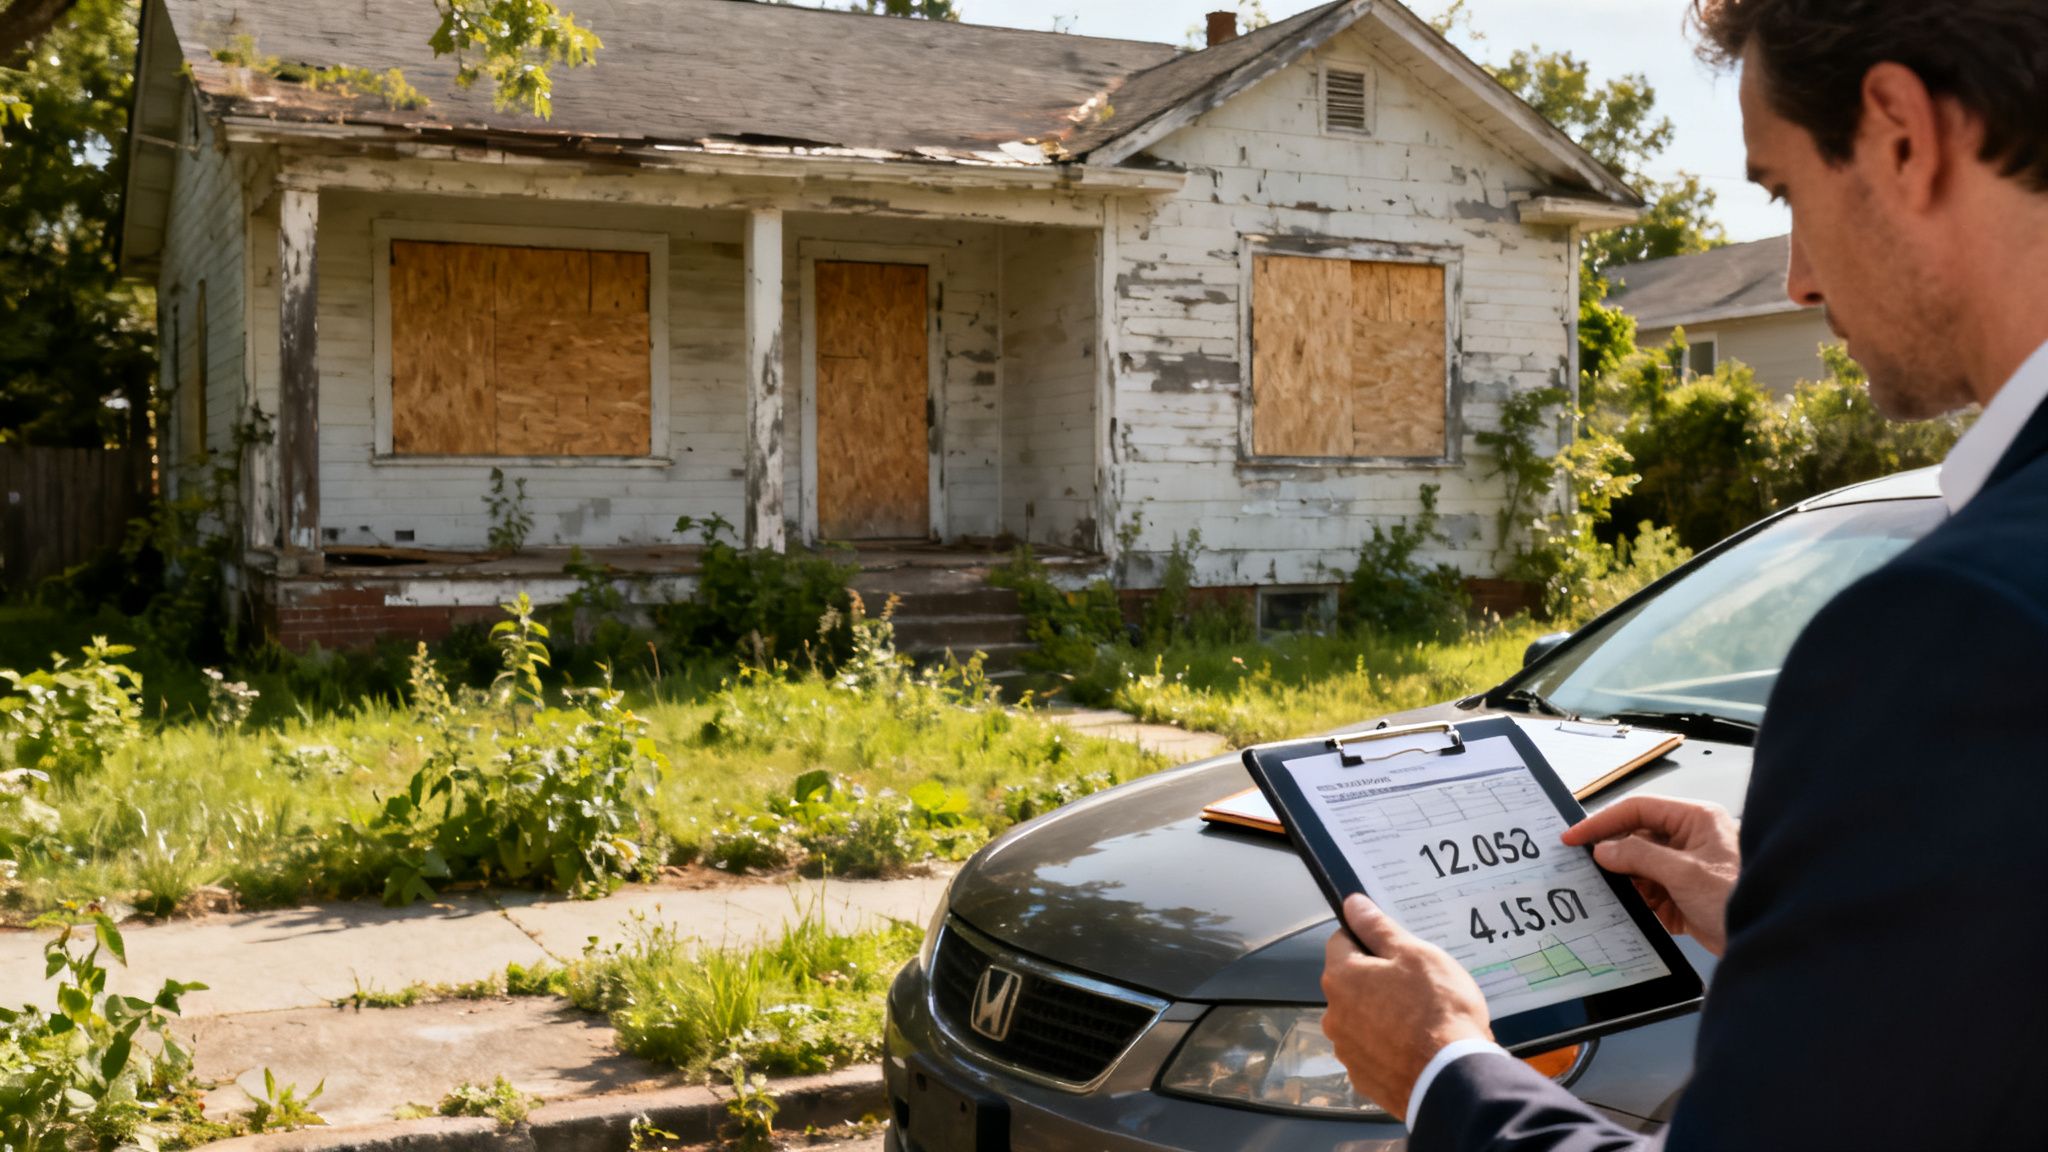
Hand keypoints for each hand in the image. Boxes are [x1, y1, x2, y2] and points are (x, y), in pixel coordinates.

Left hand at [1320, 894, 1491, 1123]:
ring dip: (1383, 1014)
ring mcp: (1347, 1049)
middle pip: (1352, 982)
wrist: (1453, 1078)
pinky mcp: (1364, 1077)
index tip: (1396, 948)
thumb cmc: (1437, 1011)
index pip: (1342, 940)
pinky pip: (1374, 1050)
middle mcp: (1334, 1014)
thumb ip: (1379, 928)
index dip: (1370, 938)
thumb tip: (1353, 905)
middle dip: (1378, 979)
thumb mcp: (1414, 955)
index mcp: (1341, 977)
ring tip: (1422, 1019)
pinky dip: (1390, 1045)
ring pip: (1362, 1018)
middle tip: (1417, 985)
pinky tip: (1417, 1046)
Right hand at [1562, 795, 1740, 954]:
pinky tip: (1627, 909)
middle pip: (1636, 838)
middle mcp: (1691, 841)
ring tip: (1604, 891)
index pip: (1638, 810)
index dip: (1603, 822)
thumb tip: (1604, 849)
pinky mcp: (1684, 897)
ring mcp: (1687, 870)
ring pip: (1639, 868)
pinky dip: (1636, 902)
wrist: (1770, 941)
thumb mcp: (1685, 873)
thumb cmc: (1743, 897)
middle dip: (1613, 854)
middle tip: (1583, 866)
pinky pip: (1649, 894)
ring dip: (1623, 881)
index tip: (1576, 835)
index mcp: (1696, 820)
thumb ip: (1639, 856)